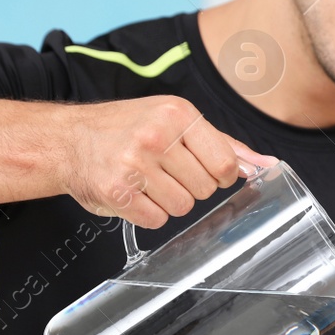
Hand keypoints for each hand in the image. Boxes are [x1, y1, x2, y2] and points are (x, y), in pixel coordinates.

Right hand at [61, 95, 276, 226]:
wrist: (69, 140)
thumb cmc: (128, 129)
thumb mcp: (177, 121)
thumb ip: (224, 144)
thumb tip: (266, 165)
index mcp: (177, 114)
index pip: (226, 163)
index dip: (219, 174)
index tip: (202, 168)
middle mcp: (156, 137)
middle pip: (206, 189)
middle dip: (191, 186)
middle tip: (166, 171)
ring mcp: (134, 165)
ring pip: (183, 207)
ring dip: (169, 201)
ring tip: (148, 181)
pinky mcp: (117, 192)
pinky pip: (156, 220)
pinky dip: (148, 213)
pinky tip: (134, 193)